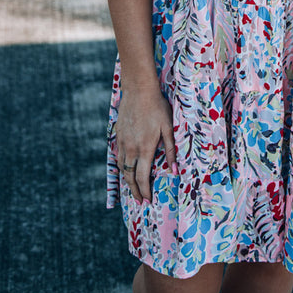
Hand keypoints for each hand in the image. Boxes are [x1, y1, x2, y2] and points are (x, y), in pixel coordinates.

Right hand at [115, 86, 176, 202]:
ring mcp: (122, 142)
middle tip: (140, 201)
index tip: (148, 201)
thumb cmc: (157, 107)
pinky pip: (118, 156)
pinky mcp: (118, 135)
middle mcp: (131, 148)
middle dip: (135, 191)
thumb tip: (174, 171)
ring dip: (127, 180)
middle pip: (130, 176)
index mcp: (145, 148)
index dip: (145, 192)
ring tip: (134, 188)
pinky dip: (122, 167)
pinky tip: (127, 168)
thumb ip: (170, 150)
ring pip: (122, 167)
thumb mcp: (168, 127)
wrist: (138, 90)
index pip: (142, 177)